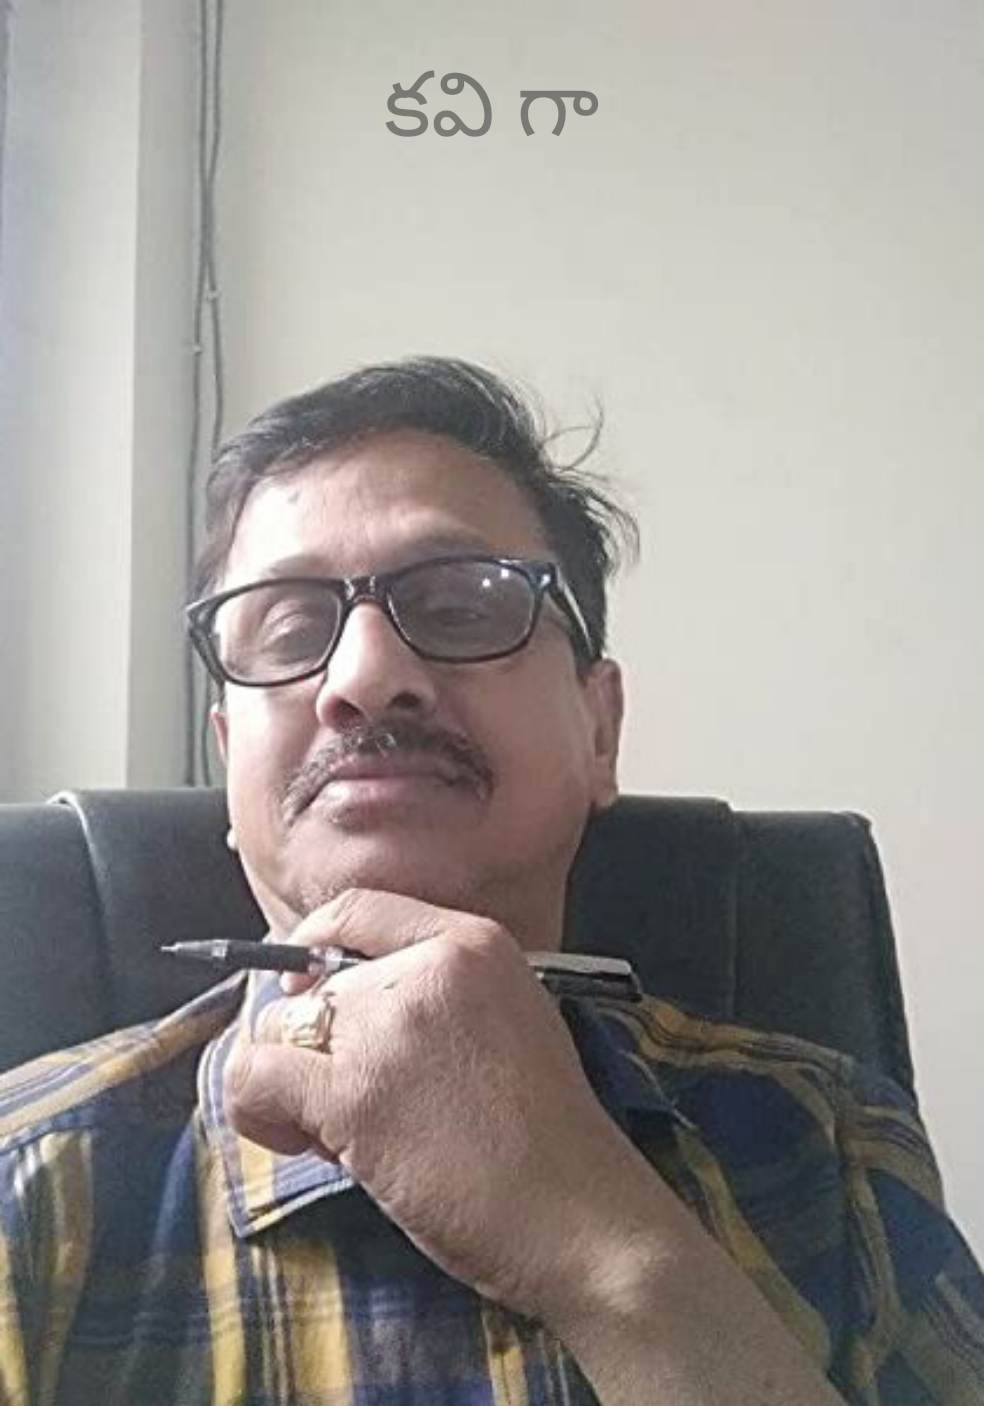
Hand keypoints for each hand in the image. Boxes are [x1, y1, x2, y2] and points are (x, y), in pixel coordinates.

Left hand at [224, 887, 655, 1317]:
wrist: (579, 1216)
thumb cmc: (548, 1136)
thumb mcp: (510, 1016)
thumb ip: (437, 990)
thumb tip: (335, 995)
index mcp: (473, 942)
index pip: (357, 908)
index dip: (312, 945)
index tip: (306, 989)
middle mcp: (428, 967)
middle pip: (311, 981)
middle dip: (314, 1042)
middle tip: (354, 1100)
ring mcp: (389, 1026)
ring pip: (276, 1026)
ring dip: (290, 1082)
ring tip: (341, 1133)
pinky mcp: (353, 1092)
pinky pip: (252, 1076)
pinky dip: (257, 1111)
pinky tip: (301, 1143)